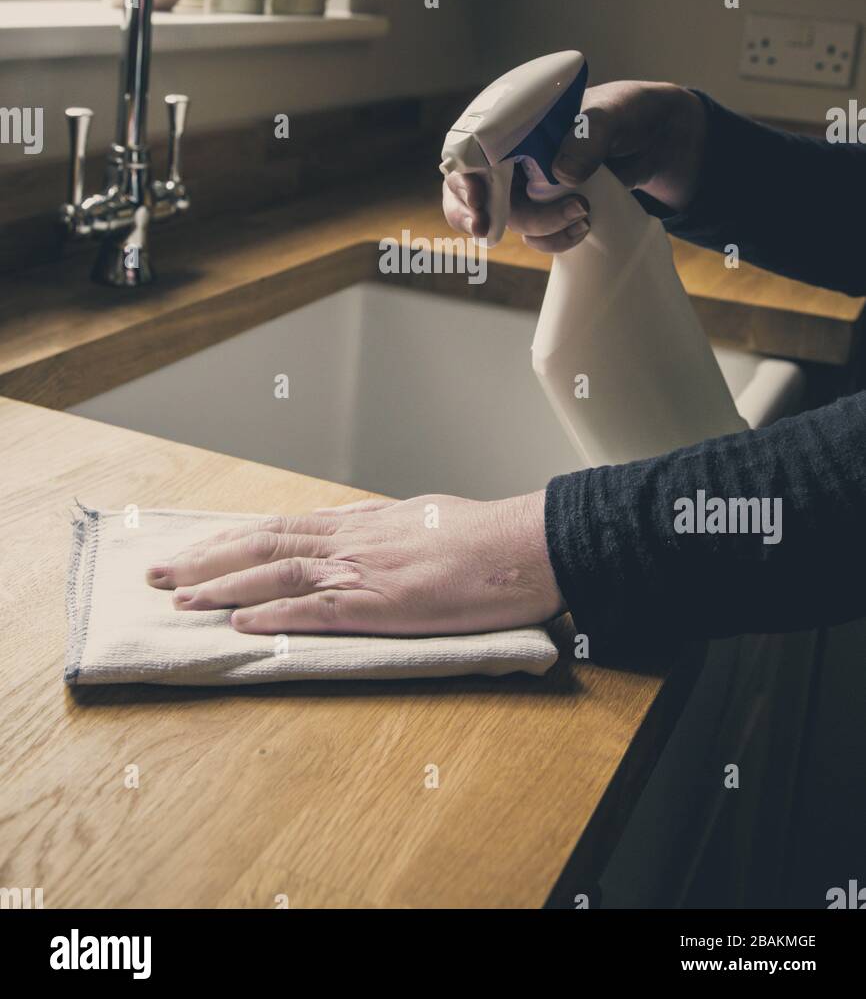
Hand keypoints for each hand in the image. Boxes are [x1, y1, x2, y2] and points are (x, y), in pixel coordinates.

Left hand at [146, 492, 564, 634]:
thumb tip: (361, 527)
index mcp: (360, 524)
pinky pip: (315, 610)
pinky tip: (240, 625)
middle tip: (157, 573)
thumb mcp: (422, 518)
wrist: (523, 544)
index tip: (193, 550)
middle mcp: (351, 541)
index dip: (230, 540)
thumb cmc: (482, 535)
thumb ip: (383, 527)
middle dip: (205, 560)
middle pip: (262, 543)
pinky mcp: (381, 604)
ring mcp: (362, 571)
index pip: (279, 527)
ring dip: (223, 587)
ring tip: (180, 598)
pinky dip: (272, 616)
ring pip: (276, 572)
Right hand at [442, 80, 706, 254]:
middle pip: (475, 190)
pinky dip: (554, 240)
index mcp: (516, 121)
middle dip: (480, 213)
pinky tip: (583, 227)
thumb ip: (588, 137)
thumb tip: (562, 174)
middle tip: (488, 229)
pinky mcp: (549, 210)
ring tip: (581, 215)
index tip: (476, 197)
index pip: (469, 148)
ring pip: (506, 220)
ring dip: (537, 227)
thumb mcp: (614, 113)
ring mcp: (529, 186)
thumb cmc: (628, 112)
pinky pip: (536, 236)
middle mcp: (514, 154)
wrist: (657, 138)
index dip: (463, 175)